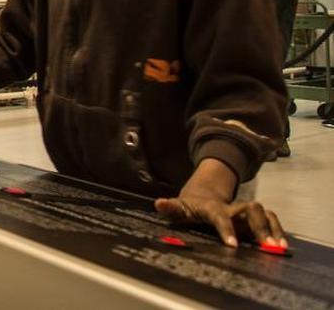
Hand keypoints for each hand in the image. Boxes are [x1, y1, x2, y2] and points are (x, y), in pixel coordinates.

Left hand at [155, 194, 286, 248]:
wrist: (203, 194)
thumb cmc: (190, 206)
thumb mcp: (178, 207)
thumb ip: (170, 207)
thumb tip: (159, 204)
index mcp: (212, 208)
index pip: (220, 217)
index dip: (226, 229)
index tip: (232, 245)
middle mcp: (232, 207)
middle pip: (250, 210)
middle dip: (260, 226)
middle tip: (267, 246)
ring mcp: (244, 212)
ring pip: (264, 213)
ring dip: (273, 228)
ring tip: (279, 248)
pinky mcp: (253, 218)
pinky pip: (270, 219)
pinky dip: (278, 230)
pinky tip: (282, 246)